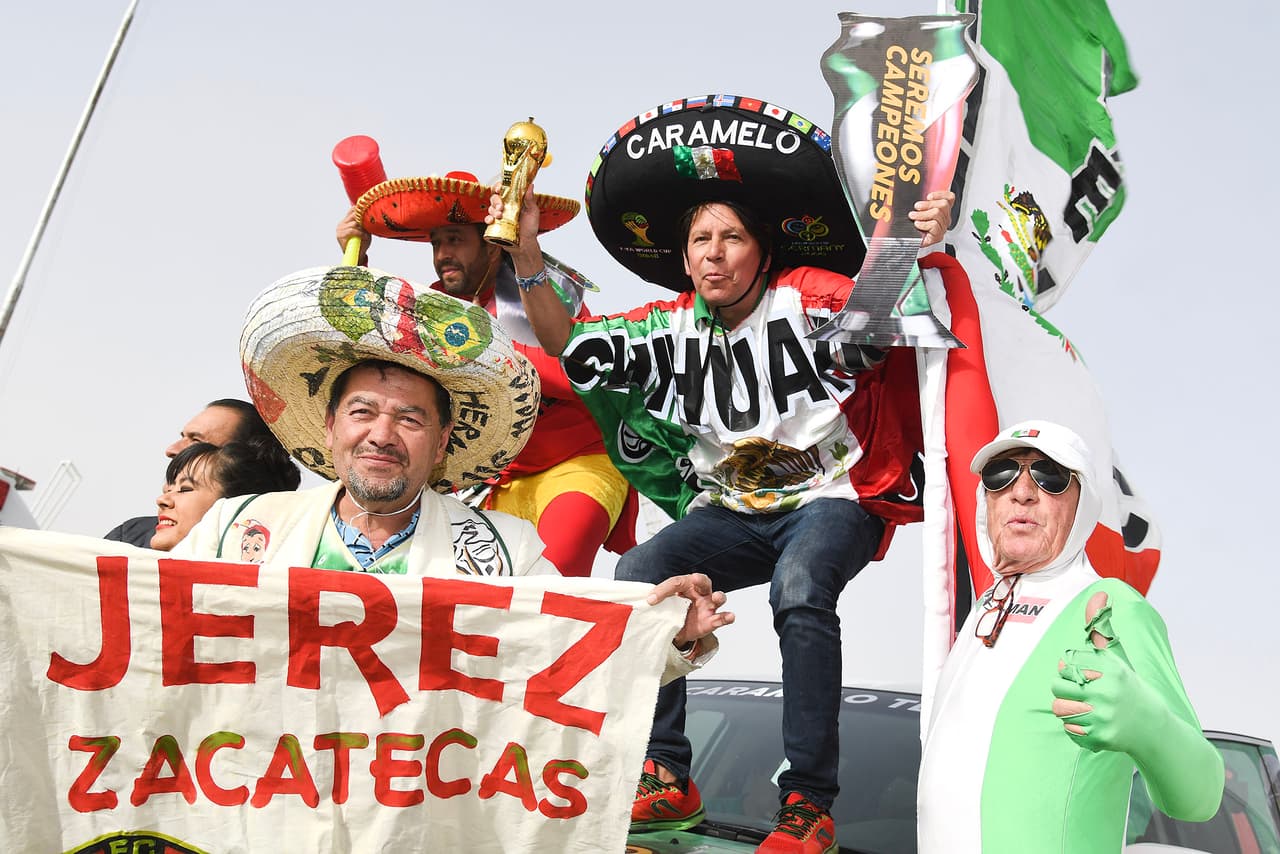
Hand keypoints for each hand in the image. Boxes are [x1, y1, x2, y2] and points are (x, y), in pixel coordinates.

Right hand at [336, 206, 370, 259]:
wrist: (357, 256)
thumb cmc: (362, 243)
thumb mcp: (364, 230)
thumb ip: (364, 222)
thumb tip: (370, 213)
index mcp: (345, 221)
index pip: (352, 210)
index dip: (360, 210)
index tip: (368, 212)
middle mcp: (341, 224)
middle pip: (353, 215)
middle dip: (362, 219)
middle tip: (369, 225)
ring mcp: (339, 229)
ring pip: (353, 223)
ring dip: (362, 229)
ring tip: (367, 234)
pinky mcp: (340, 236)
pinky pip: (352, 231)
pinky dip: (360, 233)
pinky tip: (365, 237)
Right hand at [486, 184, 542, 267]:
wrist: (526, 244)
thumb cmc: (530, 229)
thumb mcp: (533, 213)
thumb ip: (530, 199)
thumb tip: (530, 186)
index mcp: (514, 201)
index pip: (504, 189)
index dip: (500, 186)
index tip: (500, 188)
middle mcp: (506, 207)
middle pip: (495, 197)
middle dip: (496, 200)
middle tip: (501, 206)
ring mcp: (500, 216)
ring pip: (490, 207)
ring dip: (493, 210)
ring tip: (500, 215)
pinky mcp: (495, 225)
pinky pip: (487, 219)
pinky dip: (488, 219)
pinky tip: (492, 220)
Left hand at [647, 573, 734, 647]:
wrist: (677, 631)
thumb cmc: (673, 611)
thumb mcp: (663, 605)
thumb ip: (657, 601)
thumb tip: (645, 601)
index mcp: (686, 585)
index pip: (676, 582)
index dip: (663, 590)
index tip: (651, 599)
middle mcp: (699, 593)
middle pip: (703, 581)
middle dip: (700, 580)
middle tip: (694, 579)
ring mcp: (708, 606)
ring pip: (718, 597)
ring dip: (718, 596)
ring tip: (716, 597)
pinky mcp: (712, 621)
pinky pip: (722, 618)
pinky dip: (727, 617)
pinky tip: (729, 616)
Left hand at [909, 190, 953, 246]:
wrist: (907, 241)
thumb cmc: (912, 226)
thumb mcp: (917, 210)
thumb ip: (921, 201)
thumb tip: (916, 188)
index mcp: (942, 210)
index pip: (950, 198)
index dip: (941, 194)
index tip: (928, 196)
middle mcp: (944, 219)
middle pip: (944, 205)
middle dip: (928, 204)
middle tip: (917, 207)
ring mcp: (942, 228)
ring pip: (937, 214)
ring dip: (922, 214)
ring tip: (913, 216)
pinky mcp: (937, 236)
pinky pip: (934, 225)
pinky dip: (923, 224)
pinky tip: (918, 225)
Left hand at [1051, 591, 1163, 754]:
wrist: (1153, 728)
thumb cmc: (1128, 687)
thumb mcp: (1117, 656)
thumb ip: (1101, 627)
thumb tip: (1099, 593)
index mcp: (1110, 668)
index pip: (1065, 663)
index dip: (1070, 669)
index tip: (1084, 675)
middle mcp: (1108, 691)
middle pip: (1057, 686)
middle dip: (1066, 689)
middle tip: (1084, 693)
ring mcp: (1105, 715)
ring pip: (1059, 709)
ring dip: (1068, 709)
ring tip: (1086, 708)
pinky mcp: (1101, 737)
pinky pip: (1068, 729)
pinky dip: (1076, 728)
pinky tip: (1093, 723)